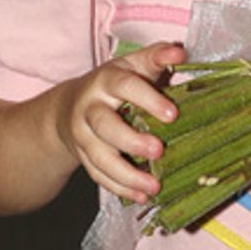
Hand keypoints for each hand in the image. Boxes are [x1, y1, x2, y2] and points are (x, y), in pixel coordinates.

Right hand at [53, 43, 184, 199]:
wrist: (71, 107)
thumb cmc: (115, 85)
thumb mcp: (132, 66)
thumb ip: (156, 57)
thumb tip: (179, 52)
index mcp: (106, 81)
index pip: (124, 85)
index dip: (147, 99)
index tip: (172, 115)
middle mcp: (90, 108)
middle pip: (104, 124)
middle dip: (131, 140)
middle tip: (159, 150)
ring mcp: (84, 135)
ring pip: (99, 157)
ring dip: (126, 174)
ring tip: (154, 186)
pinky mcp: (84, 158)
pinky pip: (98, 176)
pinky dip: (120, 188)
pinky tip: (141, 196)